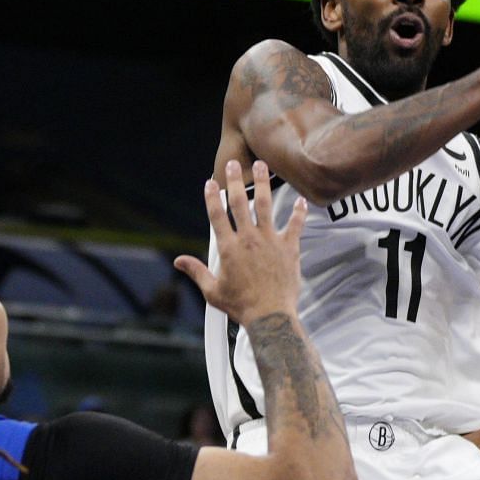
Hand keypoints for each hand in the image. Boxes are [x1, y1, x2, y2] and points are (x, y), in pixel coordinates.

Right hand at [174, 160, 307, 327]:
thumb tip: (179, 261)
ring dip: (262, 183)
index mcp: (228, 248)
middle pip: (239, 203)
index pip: (217, 216)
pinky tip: (300, 200)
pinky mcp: (288, 248)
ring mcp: (270, 241)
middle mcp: (248, 239)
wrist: (270, 316)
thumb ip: (196, 271)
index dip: (211, 197)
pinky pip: (295, 225)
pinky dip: (298, 212)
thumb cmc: (241, 306)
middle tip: (233, 163)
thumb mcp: (212, 291)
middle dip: (234, 180)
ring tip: (261, 165)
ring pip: (265, 205)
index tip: (210, 182)